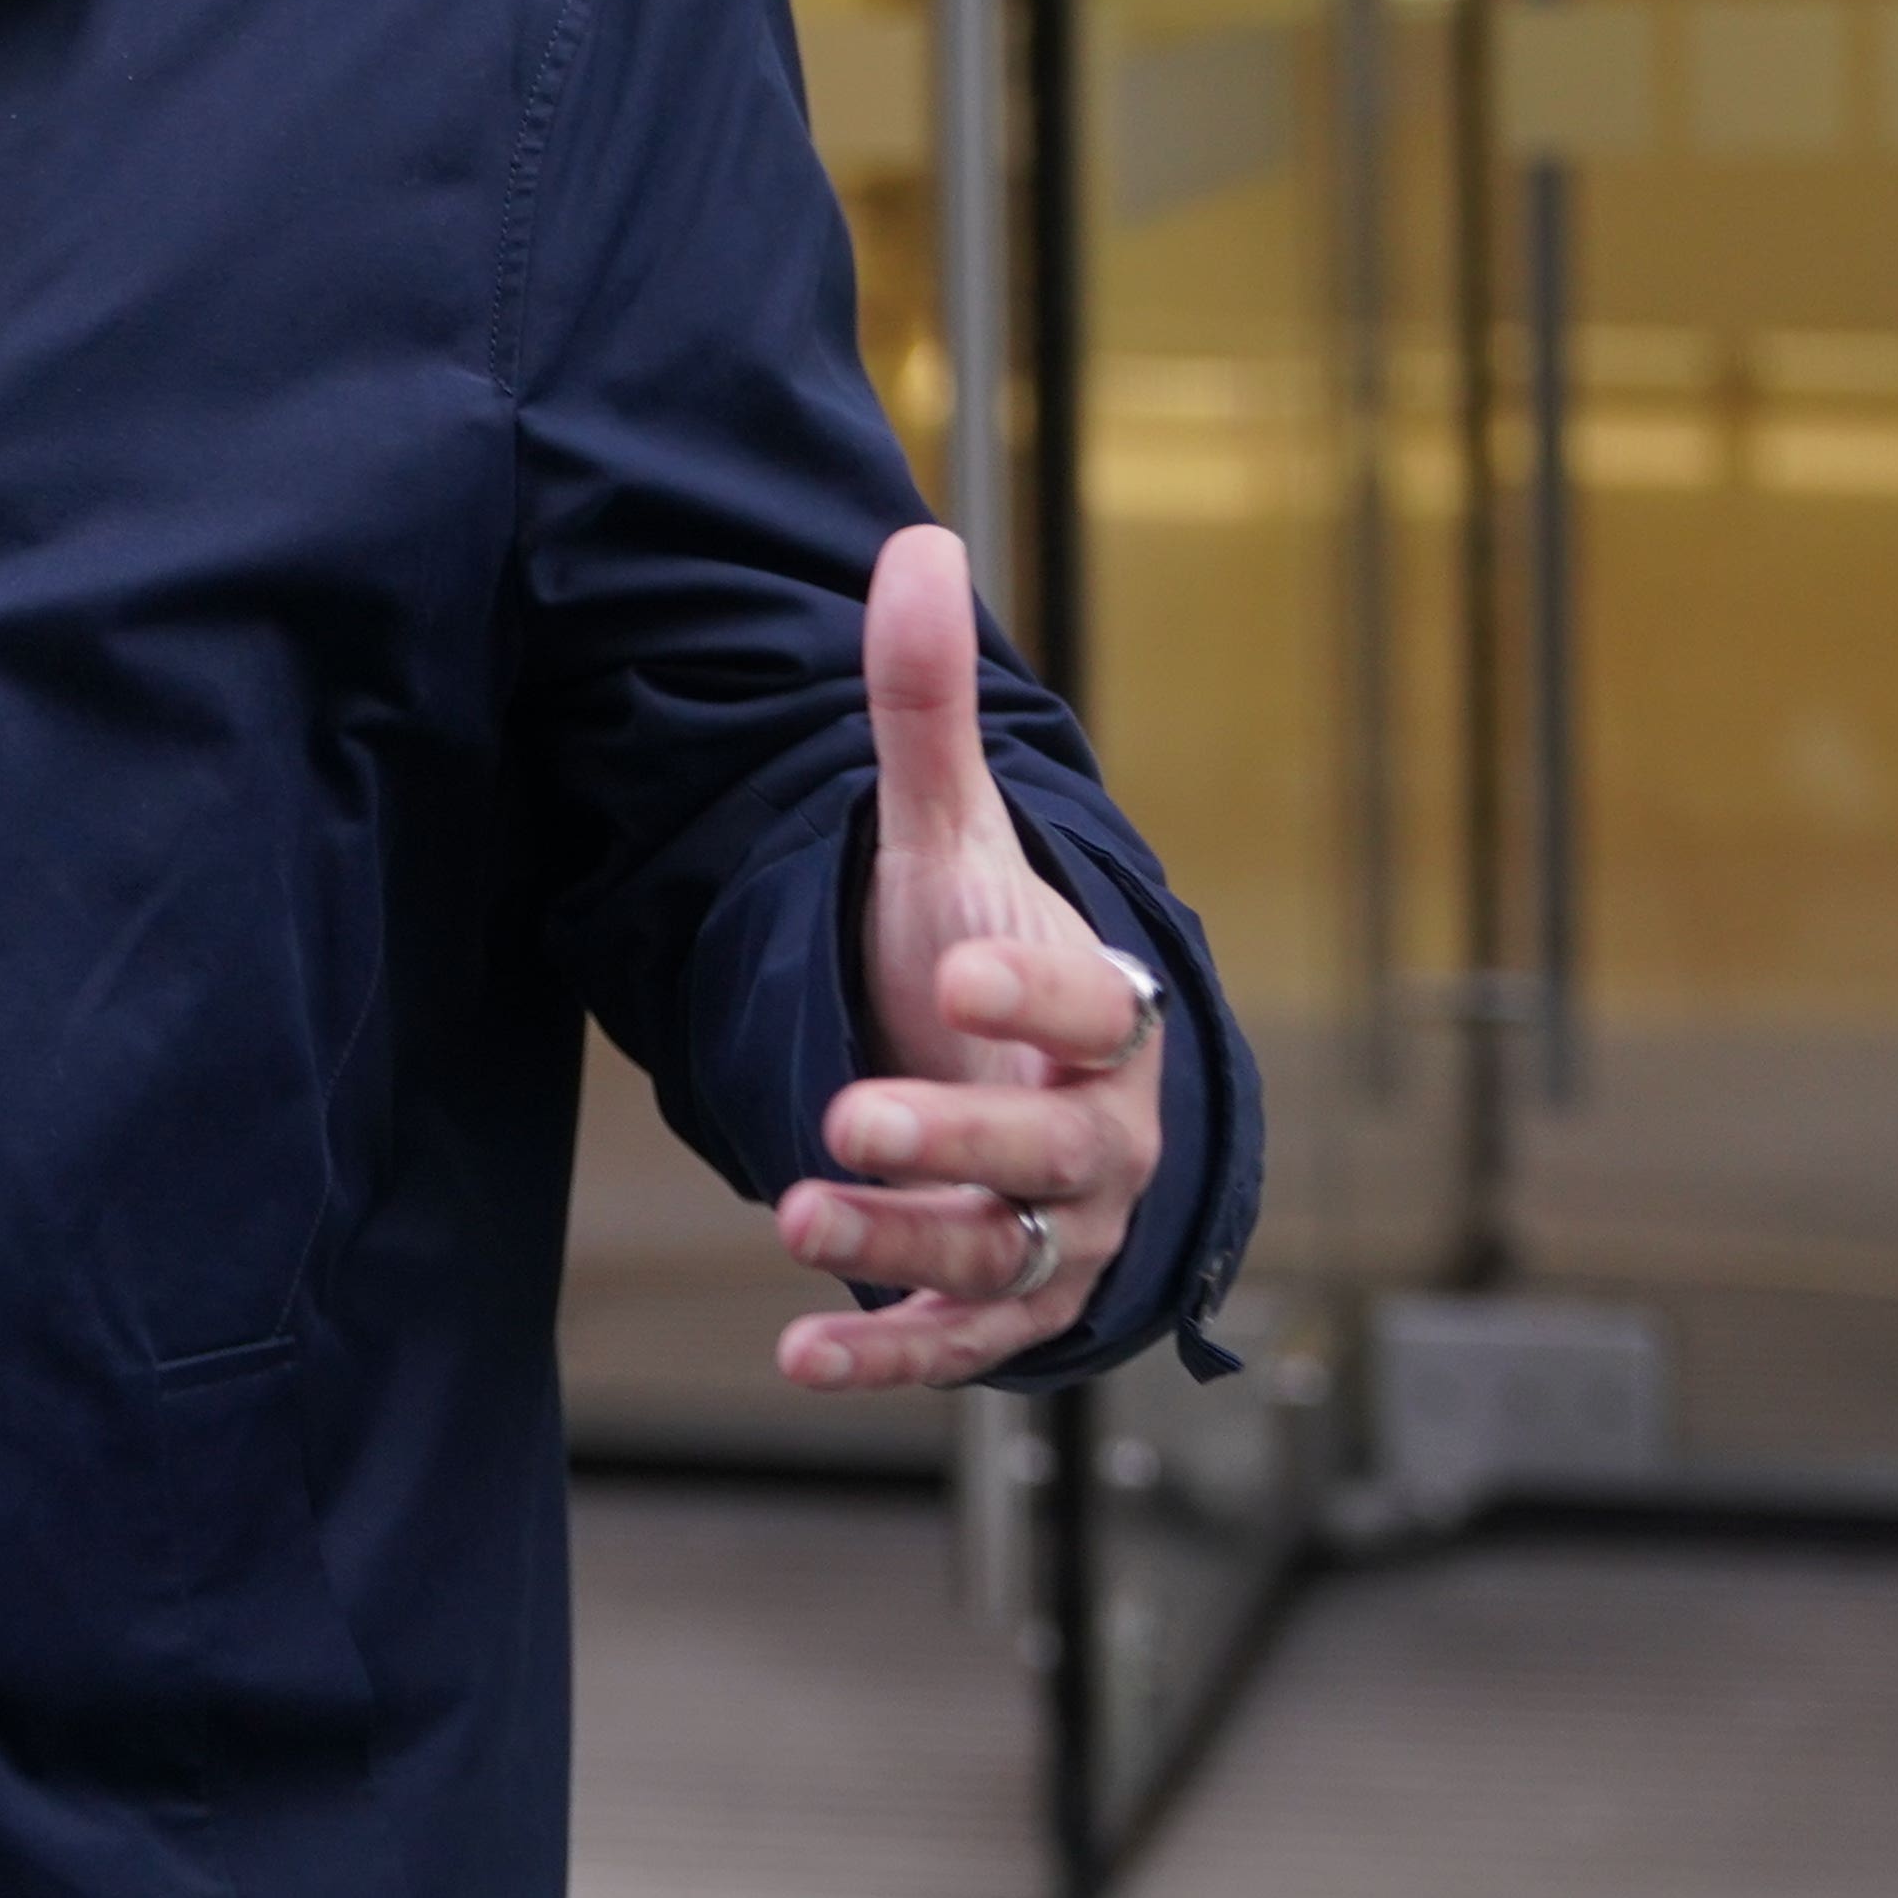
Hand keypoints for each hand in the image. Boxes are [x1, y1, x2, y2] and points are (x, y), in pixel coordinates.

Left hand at [773, 523, 1166, 1391]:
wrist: (1033, 1097)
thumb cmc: (987, 959)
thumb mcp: (952, 842)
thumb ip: (924, 715)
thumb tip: (913, 545)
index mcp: (1103, 1020)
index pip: (1086, 1004)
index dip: (1030, 993)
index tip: (958, 970)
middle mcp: (1099, 1139)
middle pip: (1048, 1151)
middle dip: (955, 1136)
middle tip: (850, 1112)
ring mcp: (1058, 1236)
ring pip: (999, 1254)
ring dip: (901, 1242)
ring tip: (794, 1214)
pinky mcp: (1003, 1306)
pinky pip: (955, 1340)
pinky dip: (883, 1353)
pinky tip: (796, 1350)